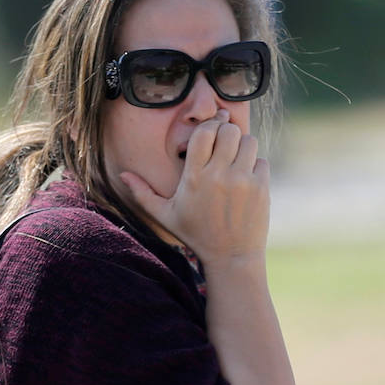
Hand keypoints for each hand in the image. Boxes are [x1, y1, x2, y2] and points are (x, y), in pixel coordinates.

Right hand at [119, 109, 269, 266]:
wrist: (231, 258)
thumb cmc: (196, 235)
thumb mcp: (165, 215)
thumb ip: (143, 193)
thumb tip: (121, 174)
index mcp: (194, 177)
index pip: (204, 132)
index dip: (209, 126)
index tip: (211, 132)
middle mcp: (218, 175)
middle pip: (229, 131)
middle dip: (227, 133)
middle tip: (225, 144)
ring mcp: (242, 181)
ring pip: (249, 141)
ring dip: (243, 146)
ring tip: (237, 159)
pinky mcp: (261, 189)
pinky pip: (262, 161)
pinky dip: (256, 165)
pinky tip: (247, 178)